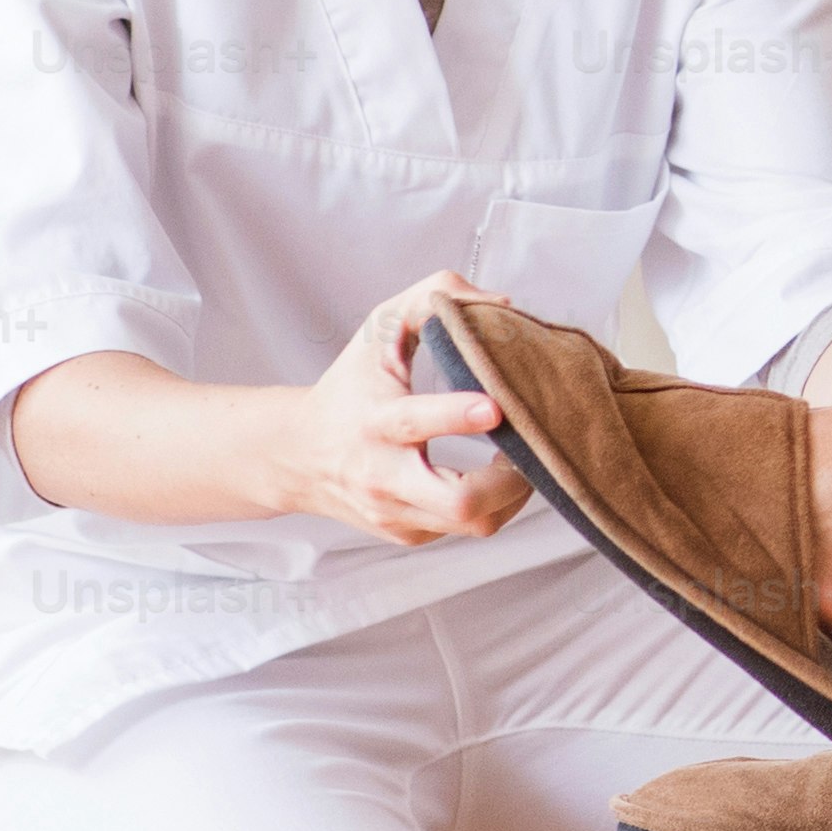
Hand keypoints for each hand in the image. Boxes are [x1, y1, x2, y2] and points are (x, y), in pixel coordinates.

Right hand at [272, 272, 533, 546]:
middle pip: (458, 501)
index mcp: (374, 420)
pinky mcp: (409, 534)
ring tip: (526, 458)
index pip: (415, 422)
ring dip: (514, 494)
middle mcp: (383, 476)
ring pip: (474, 523)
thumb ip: (433, 296)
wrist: (298, 455)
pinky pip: (468, 528)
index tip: (495, 408)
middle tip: (533, 446)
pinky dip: (496, 504)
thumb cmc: (352, 385)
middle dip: (509, 479)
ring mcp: (397, 513)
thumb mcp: (378, 329)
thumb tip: (503, 303)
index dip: (458, 417)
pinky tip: (499, 474)